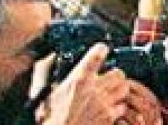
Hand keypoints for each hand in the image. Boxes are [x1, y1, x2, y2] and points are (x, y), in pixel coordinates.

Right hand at [36, 44, 162, 124]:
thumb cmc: (50, 118)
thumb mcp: (42, 94)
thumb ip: (45, 73)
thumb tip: (49, 57)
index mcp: (78, 80)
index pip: (97, 55)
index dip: (100, 50)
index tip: (101, 50)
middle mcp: (95, 89)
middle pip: (118, 73)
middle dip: (114, 75)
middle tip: (107, 79)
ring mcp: (104, 103)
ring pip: (124, 88)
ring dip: (119, 90)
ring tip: (110, 93)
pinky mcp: (109, 117)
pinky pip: (122, 107)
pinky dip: (118, 108)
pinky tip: (110, 109)